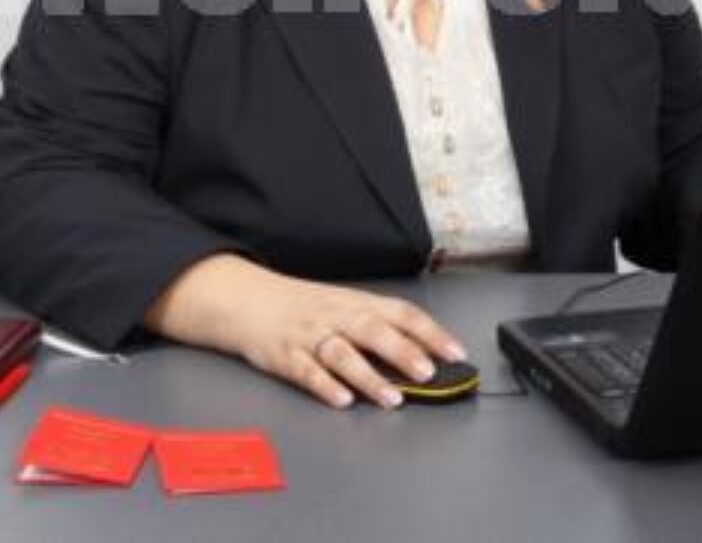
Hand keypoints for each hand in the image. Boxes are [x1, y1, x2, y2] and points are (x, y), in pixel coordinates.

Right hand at [142, 254, 468, 409]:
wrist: (246, 300)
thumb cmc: (302, 306)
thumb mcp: (343, 306)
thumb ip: (379, 327)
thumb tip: (423, 352)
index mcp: (355, 302)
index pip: (400, 313)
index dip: (430, 332)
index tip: (455, 352)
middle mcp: (335, 316)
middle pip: (372, 330)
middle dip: (402, 352)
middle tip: (428, 373)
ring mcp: (309, 336)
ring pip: (342, 353)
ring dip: (369, 376)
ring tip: (392, 397)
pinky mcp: (284, 356)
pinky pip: (305, 371)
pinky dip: (325, 386)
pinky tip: (342, 400)